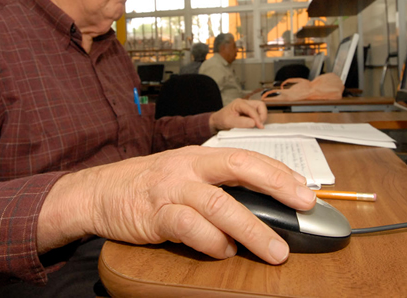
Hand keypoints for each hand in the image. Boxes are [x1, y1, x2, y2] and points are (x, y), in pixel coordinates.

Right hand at [38, 146, 315, 264]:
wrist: (102, 190)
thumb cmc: (151, 184)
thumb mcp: (186, 173)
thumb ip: (218, 184)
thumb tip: (263, 203)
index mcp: (201, 155)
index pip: (247, 156)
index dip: (278, 172)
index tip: (304, 188)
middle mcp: (190, 167)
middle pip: (239, 167)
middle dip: (276, 184)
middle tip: (304, 204)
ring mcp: (173, 189)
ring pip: (218, 204)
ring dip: (251, 229)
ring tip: (275, 250)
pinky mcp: (155, 214)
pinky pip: (189, 227)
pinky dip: (211, 242)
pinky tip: (224, 252)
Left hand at [209, 98, 266, 132]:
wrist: (216, 121)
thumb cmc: (221, 120)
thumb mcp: (229, 122)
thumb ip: (241, 122)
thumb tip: (254, 123)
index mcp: (239, 103)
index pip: (252, 109)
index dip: (257, 118)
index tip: (260, 127)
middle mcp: (245, 103)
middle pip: (260, 105)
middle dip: (262, 115)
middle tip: (260, 125)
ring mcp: (247, 107)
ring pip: (260, 109)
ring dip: (261, 117)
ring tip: (257, 126)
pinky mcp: (248, 112)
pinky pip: (257, 114)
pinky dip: (258, 119)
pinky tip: (254, 125)